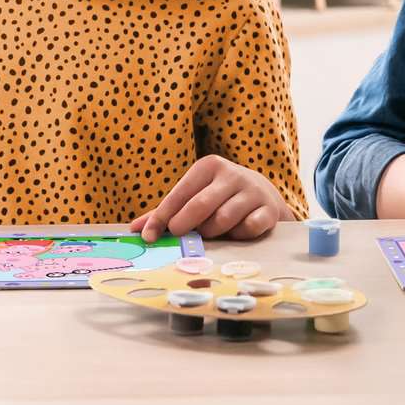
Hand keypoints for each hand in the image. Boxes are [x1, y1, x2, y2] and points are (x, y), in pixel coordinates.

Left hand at [129, 154, 293, 242]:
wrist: (263, 194)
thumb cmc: (219, 197)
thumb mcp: (195, 195)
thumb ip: (167, 211)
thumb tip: (135, 229)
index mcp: (209, 166)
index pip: (179, 194)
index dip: (161, 217)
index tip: (149, 237)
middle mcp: (232, 174)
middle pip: (200, 206)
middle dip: (184, 225)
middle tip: (179, 236)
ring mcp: (252, 191)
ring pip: (223, 220)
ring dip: (212, 232)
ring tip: (211, 231)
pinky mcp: (268, 210)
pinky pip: (248, 229)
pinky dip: (238, 236)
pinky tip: (237, 232)